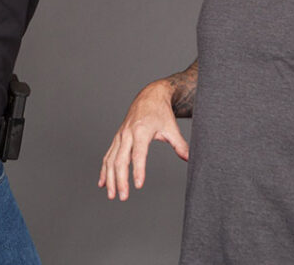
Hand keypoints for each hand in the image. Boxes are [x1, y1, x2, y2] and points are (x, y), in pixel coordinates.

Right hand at [98, 80, 189, 200]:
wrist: (149, 96)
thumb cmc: (161, 112)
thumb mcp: (171, 127)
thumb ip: (180, 145)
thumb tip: (190, 159)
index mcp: (141, 131)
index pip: (138, 154)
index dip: (138, 170)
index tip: (138, 185)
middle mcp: (127, 134)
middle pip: (120, 160)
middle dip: (120, 180)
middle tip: (123, 197)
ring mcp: (120, 136)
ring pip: (111, 159)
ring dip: (110, 178)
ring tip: (112, 195)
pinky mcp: (117, 138)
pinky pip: (108, 155)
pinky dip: (104, 170)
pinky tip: (103, 183)